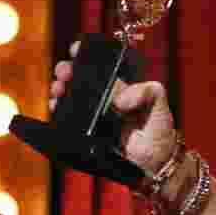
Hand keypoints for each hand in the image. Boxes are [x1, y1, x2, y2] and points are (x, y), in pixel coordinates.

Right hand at [50, 41, 177, 173]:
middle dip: (67, 71)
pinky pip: (67, 120)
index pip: (101, 67)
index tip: (76, 50)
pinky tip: (55, 106)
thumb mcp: (160, 105)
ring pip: (70, 97)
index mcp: (122, 88)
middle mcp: (105, 100)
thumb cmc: (158, 131)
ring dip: (60, 89)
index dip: (87, 56)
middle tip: (64, 72)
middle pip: (80, 80)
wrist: (154, 164)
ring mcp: (94, 116)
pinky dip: (58, 111)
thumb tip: (120, 99)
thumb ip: (148, 92)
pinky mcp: (86, 133)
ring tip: (58, 88)